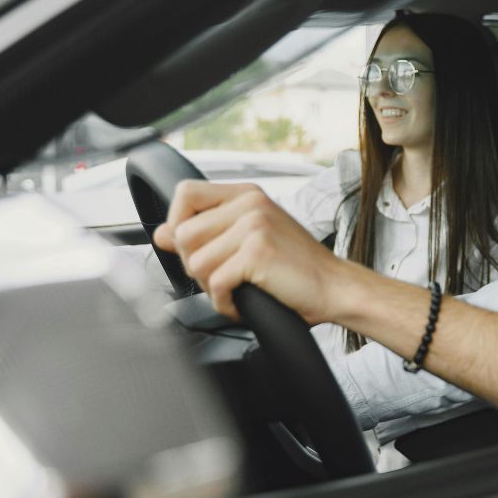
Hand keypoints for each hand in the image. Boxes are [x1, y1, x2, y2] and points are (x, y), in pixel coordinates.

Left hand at [152, 180, 339, 321]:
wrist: (335, 288)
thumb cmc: (296, 268)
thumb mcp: (252, 238)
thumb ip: (207, 232)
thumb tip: (161, 234)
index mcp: (247, 195)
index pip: (185, 194)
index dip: (177, 223)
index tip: (193, 247)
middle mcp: (250, 204)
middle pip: (183, 234)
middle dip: (195, 266)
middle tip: (225, 277)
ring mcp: (254, 226)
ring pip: (195, 262)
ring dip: (211, 287)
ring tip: (237, 289)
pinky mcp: (257, 252)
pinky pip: (216, 283)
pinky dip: (225, 303)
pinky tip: (242, 302)